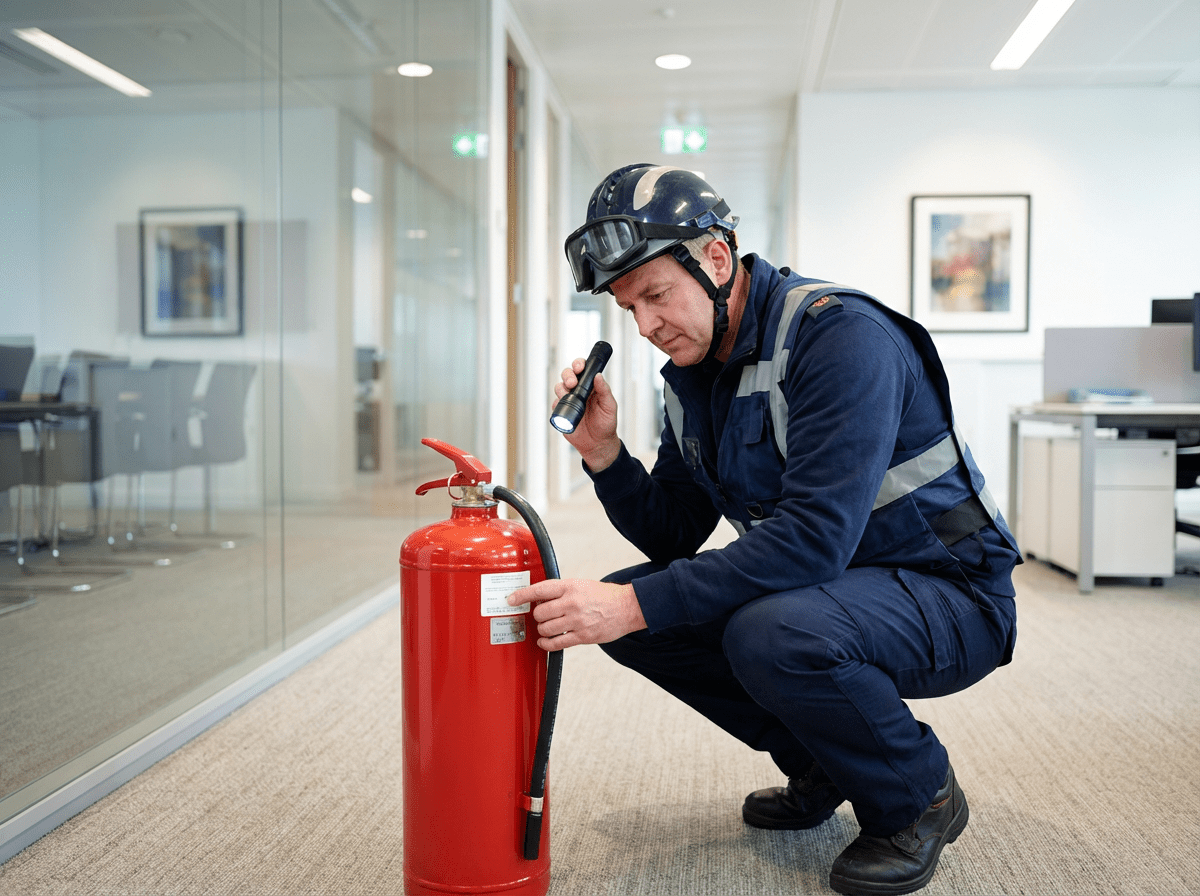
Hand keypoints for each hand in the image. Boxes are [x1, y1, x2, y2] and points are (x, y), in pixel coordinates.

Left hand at [508, 578, 645, 649]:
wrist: (626, 607)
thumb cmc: (602, 595)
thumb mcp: (580, 584)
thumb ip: (560, 591)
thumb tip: (538, 599)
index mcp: (570, 586)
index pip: (539, 590)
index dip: (521, 596)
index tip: (511, 600)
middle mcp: (572, 603)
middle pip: (539, 613)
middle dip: (536, 616)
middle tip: (541, 615)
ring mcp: (577, 621)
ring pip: (545, 629)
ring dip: (542, 630)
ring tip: (546, 627)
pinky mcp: (582, 636)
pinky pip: (557, 643)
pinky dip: (546, 644)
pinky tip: (545, 642)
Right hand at [555, 360, 619, 470]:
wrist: (598, 444)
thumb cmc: (606, 424)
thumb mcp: (610, 406)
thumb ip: (605, 390)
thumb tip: (598, 375)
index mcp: (591, 386)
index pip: (582, 370)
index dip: (578, 365)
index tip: (579, 367)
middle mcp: (578, 391)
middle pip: (567, 375)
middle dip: (567, 375)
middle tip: (572, 383)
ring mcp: (569, 401)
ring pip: (559, 387)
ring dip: (561, 388)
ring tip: (568, 395)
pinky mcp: (562, 412)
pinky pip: (555, 404)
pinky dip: (557, 404)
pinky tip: (564, 408)